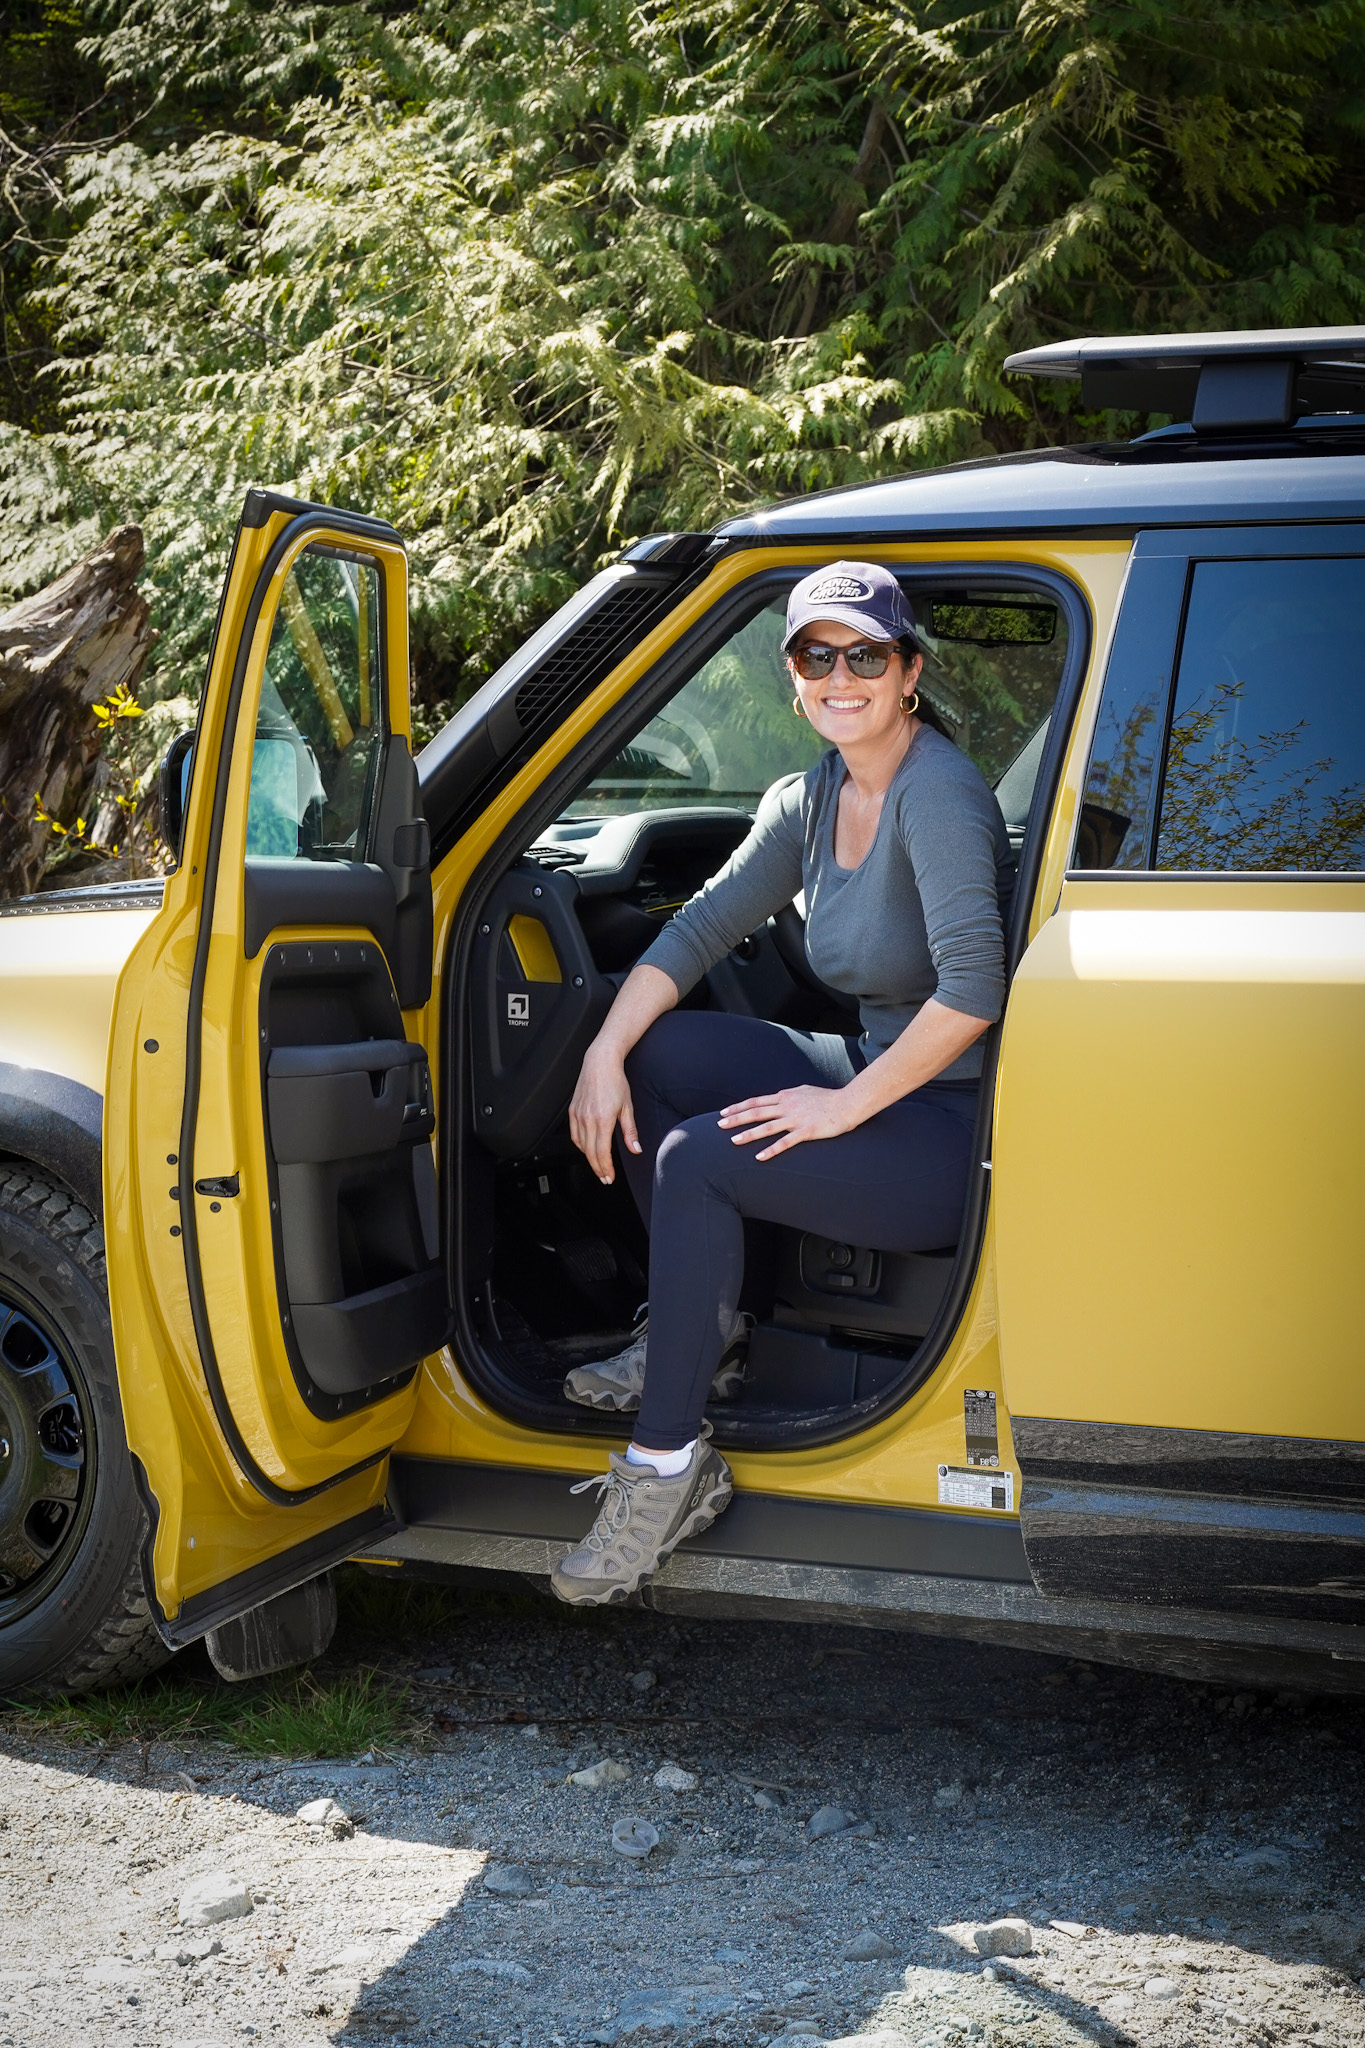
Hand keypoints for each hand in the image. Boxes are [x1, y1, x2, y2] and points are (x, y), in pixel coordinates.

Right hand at [569, 1043, 640, 1182]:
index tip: (610, 1177)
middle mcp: (587, 1119)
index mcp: (603, 1119)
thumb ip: (630, 1132)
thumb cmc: (616, 1082)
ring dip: (589, 1158)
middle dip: (598, 1168)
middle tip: (605, 1178)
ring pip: (581, 1145)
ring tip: (598, 1166)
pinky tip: (588, 1149)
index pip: (602, 1152)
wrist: (600, 1063)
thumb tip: (636, 1149)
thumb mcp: (627, 1107)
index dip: (606, 1168)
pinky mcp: (572, 1111)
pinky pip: (574, 1134)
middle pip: (590, 1153)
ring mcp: (578, 1115)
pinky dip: (580, 1145)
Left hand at [717, 1084, 856, 1161]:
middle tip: (719, 1125)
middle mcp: (787, 1106)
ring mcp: (796, 1119)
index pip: (756, 1101)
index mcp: (785, 1096)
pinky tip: (760, 1157)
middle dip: (736, 1119)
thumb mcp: (804, 1091)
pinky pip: (785, 1142)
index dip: (738, 1107)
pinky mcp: (807, 1131)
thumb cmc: (828, 1098)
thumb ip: (789, 1096)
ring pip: (767, 1127)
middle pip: (756, 1112)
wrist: (848, 1103)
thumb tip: (779, 1097)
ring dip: (749, 1134)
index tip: (724, 1112)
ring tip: (733, 1141)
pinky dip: (771, 1150)